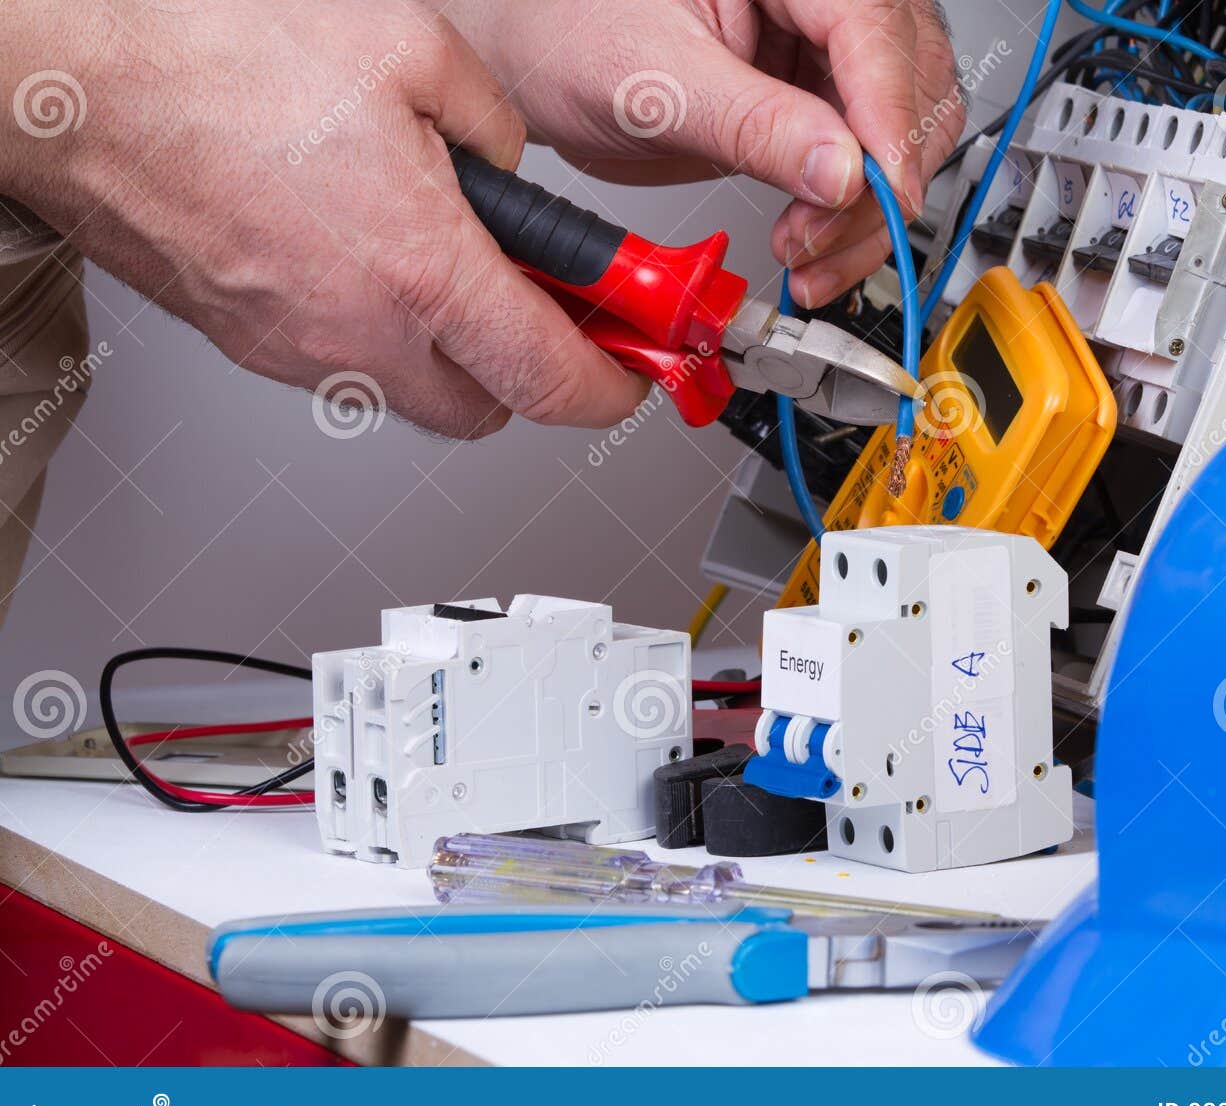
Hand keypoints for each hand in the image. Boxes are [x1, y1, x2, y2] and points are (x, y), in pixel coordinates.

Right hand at [0, 0, 647, 435]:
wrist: (72, 76)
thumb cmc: (212, 53)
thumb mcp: (411, 53)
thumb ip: (492, 130)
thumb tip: (506, 172)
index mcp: (420, 271)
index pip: (553, 381)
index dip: (612, 389)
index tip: (633, 373)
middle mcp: (357, 333)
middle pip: (486, 411)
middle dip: (529, 371)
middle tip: (546, 312)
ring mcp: (294, 348)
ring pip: (408, 391)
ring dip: (447, 350)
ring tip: (441, 262)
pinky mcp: (244, 339)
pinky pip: (339, 362)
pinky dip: (375, 329)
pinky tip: (361, 251)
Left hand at [445, 0, 961, 308]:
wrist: (534, 59)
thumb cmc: (568, 30)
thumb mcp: (655, 83)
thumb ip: (753, 125)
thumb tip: (841, 171)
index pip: (874, 29)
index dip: (887, 119)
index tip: (879, 193)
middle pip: (909, 86)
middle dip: (878, 178)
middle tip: (817, 237)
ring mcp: (824, 50)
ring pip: (903, 131)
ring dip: (870, 211)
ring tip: (805, 254)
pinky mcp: (815, 102)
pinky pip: (866, 163)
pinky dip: (850, 217)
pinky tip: (811, 246)